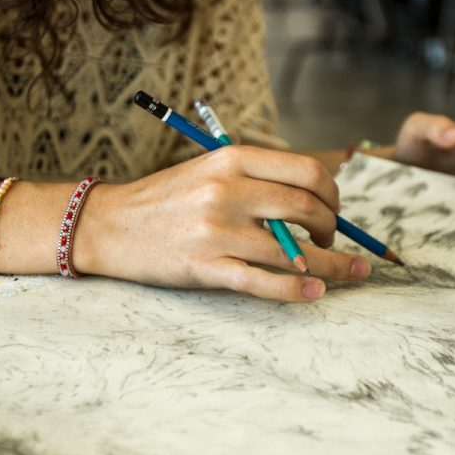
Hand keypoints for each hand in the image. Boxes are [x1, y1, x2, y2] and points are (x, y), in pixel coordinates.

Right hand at [72, 146, 373, 301]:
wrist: (109, 225)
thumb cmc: (164, 199)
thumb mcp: (209, 170)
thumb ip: (256, 179)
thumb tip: (313, 200)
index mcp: (232, 160)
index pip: (307, 171)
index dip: (333, 193)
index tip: (334, 209)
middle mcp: (227, 191)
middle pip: (307, 208)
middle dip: (332, 228)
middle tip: (330, 239)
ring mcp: (217, 231)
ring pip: (294, 251)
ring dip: (330, 265)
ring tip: (345, 271)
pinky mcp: (206, 267)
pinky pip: (264, 281)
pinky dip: (296, 291)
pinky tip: (315, 294)